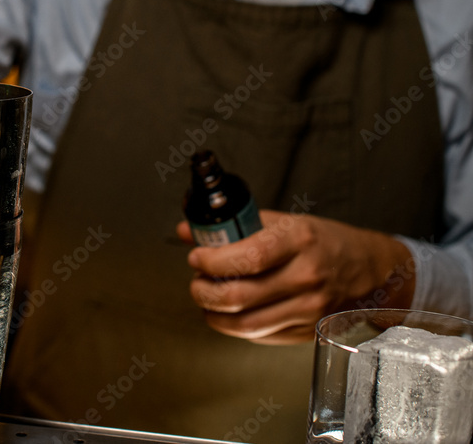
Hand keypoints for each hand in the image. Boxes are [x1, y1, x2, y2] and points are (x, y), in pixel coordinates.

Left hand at [177, 211, 415, 344]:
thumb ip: (235, 227)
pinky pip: (260, 335)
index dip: (212, 261)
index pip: (247, 258)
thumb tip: (187, 231)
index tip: (196, 257)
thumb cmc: (324, 241)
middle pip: (240, 296)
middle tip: (196, 281)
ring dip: (214, 313)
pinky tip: (228, 313)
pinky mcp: (308, 331)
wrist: (372, 271)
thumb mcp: (285, 223)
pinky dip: (235, 326)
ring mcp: (309, 309)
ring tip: (206, 298)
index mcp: (300, 241)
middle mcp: (306, 277)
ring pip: (246, 324)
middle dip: (204, 291)